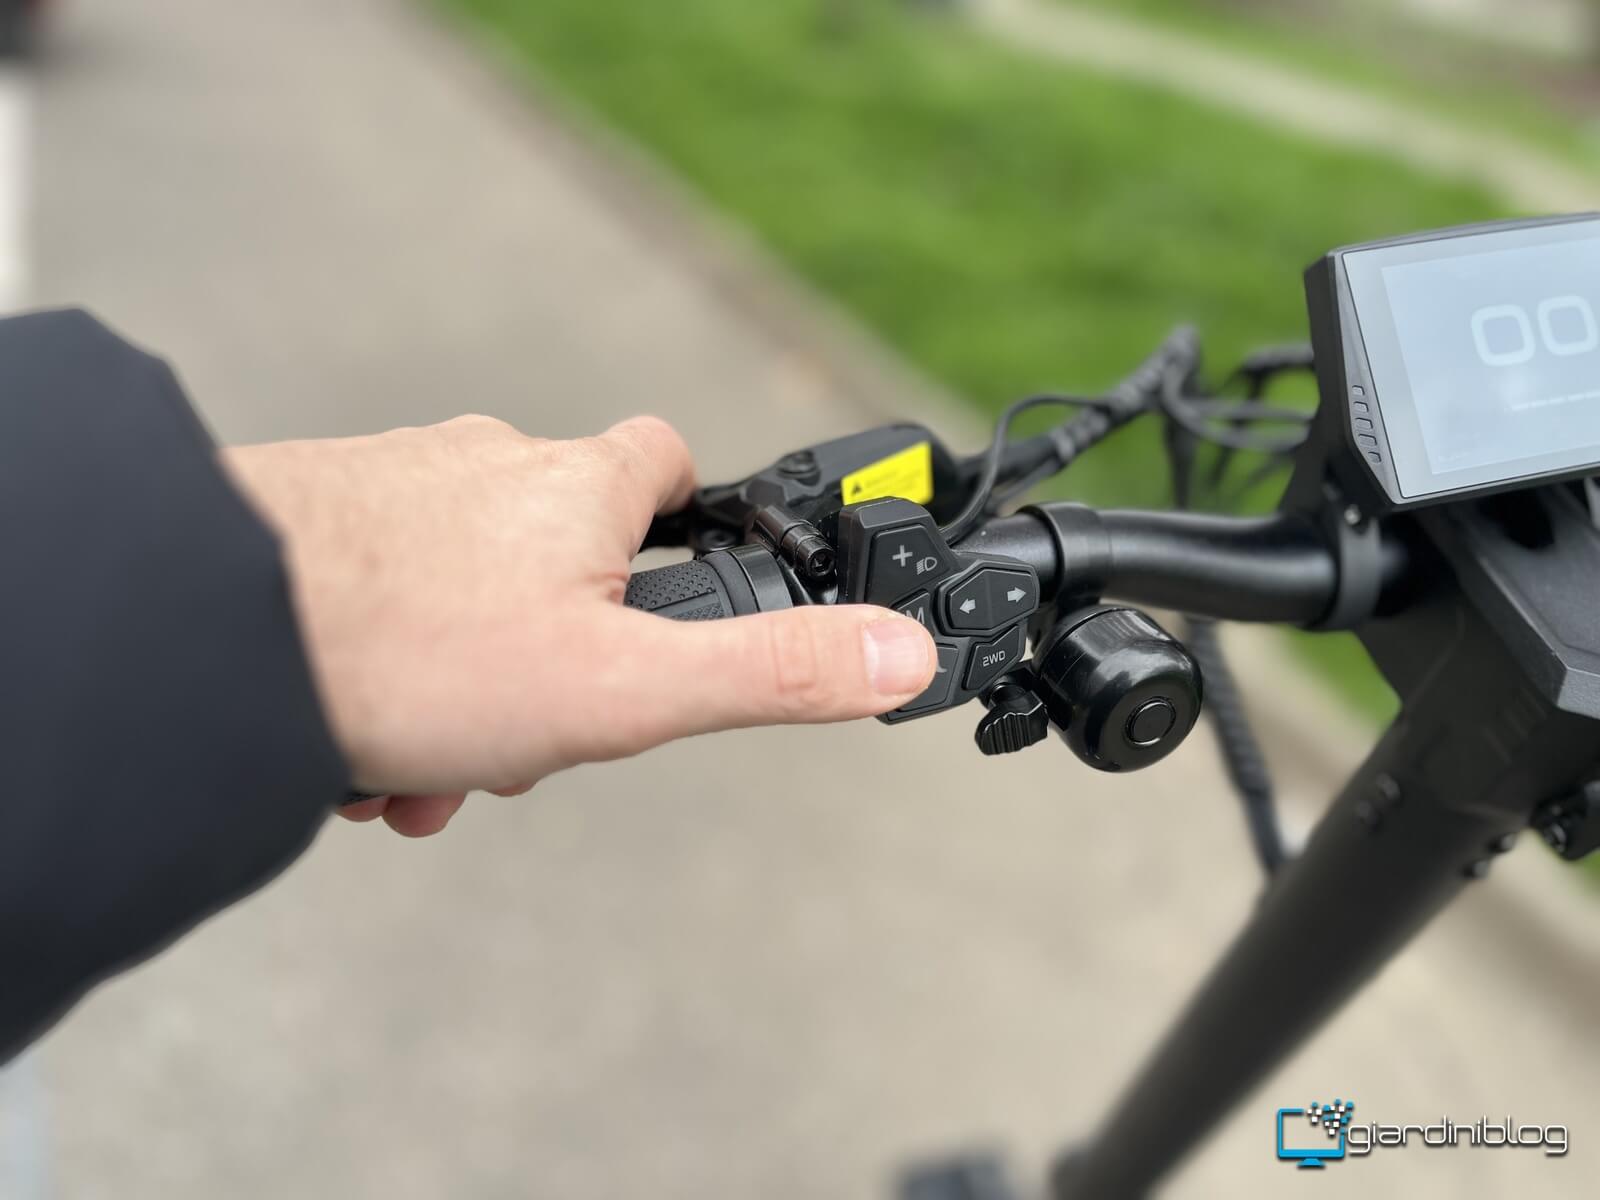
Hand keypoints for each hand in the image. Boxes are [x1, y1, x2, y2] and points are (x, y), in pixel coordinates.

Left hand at [222, 416, 936, 835]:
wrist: (200, 630)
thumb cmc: (417, 650)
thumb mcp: (624, 687)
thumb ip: (768, 670)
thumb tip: (901, 655)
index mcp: (575, 488)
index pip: (663, 457)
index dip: (690, 512)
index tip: (686, 567)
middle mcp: (485, 468)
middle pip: (561, 554)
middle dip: (560, 660)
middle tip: (528, 741)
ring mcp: (392, 489)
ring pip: (466, 595)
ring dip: (467, 691)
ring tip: (428, 772)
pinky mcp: (313, 522)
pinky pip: (380, 601)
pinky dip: (389, 674)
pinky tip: (361, 748)